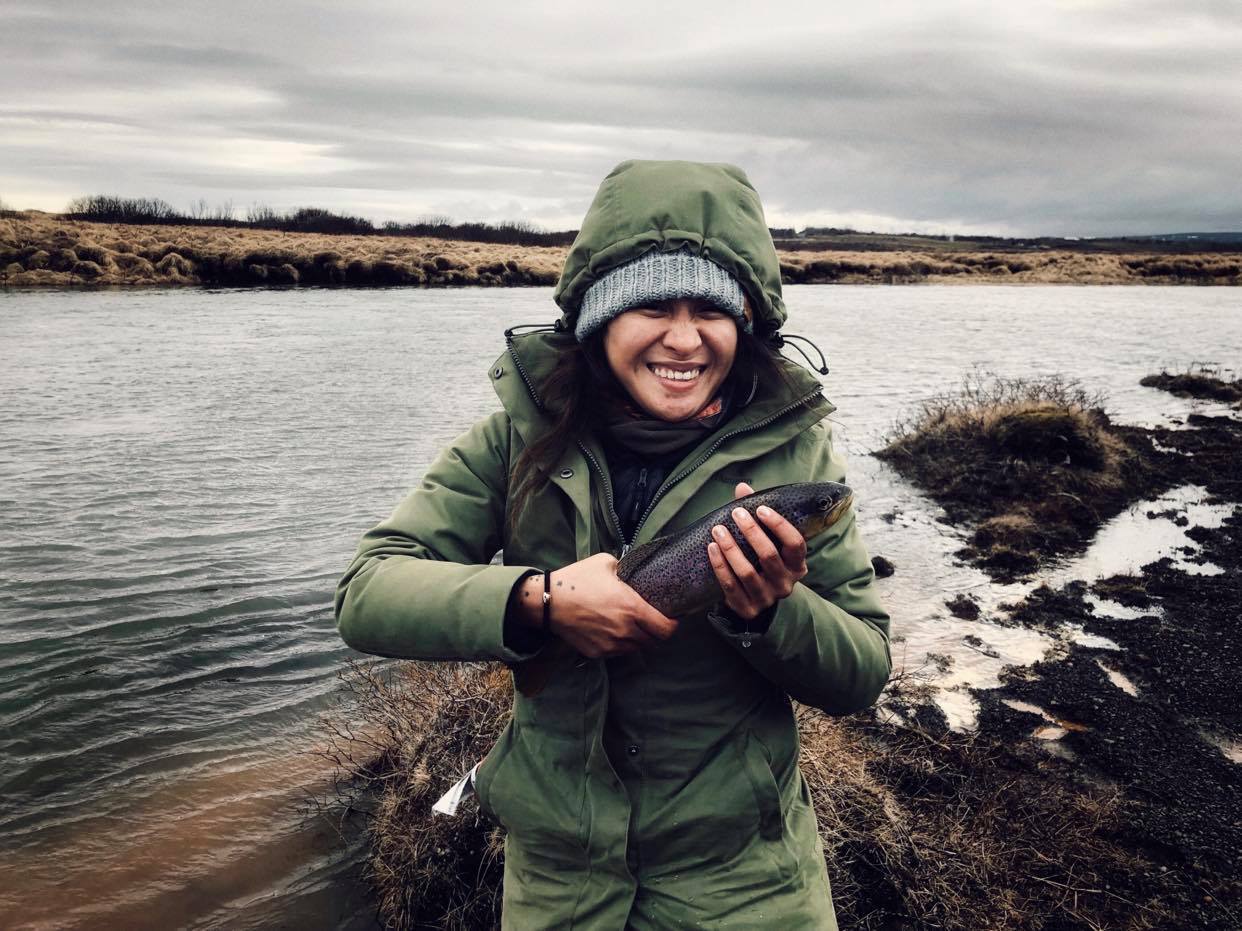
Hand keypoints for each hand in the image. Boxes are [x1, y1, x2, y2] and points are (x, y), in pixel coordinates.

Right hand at [513, 553, 677, 657]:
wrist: (547, 602)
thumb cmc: (577, 579)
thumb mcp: (606, 563)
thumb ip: (627, 569)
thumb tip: (636, 570)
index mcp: (632, 608)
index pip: (666, 629)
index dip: (672, 625)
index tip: (671, 618)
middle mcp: (624, 630)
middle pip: (653, 641)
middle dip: (655, 632)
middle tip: (651, 620)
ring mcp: (611, 644)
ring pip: (635, 648)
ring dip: (637, 638)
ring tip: (629, 624)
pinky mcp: (597, 652)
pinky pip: (617, 651)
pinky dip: (619, 643)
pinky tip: (610, 629)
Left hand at [707, 482, 807, 619]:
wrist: (754, 599)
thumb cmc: (761, 560)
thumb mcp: (767, 540)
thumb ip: (757, 515)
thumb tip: (742, 487)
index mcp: (797, 565)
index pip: (795, 544)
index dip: (779, 525)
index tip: (760, 509)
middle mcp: (786, 584)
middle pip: (769, 556)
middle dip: (751, 532)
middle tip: (736, 513)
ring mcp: (767, 598)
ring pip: (747, 572)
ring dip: (731, 549)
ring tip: (717, 530)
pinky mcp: (747, 609)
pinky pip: (730, 586)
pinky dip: (719, 566)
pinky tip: (711, 548)